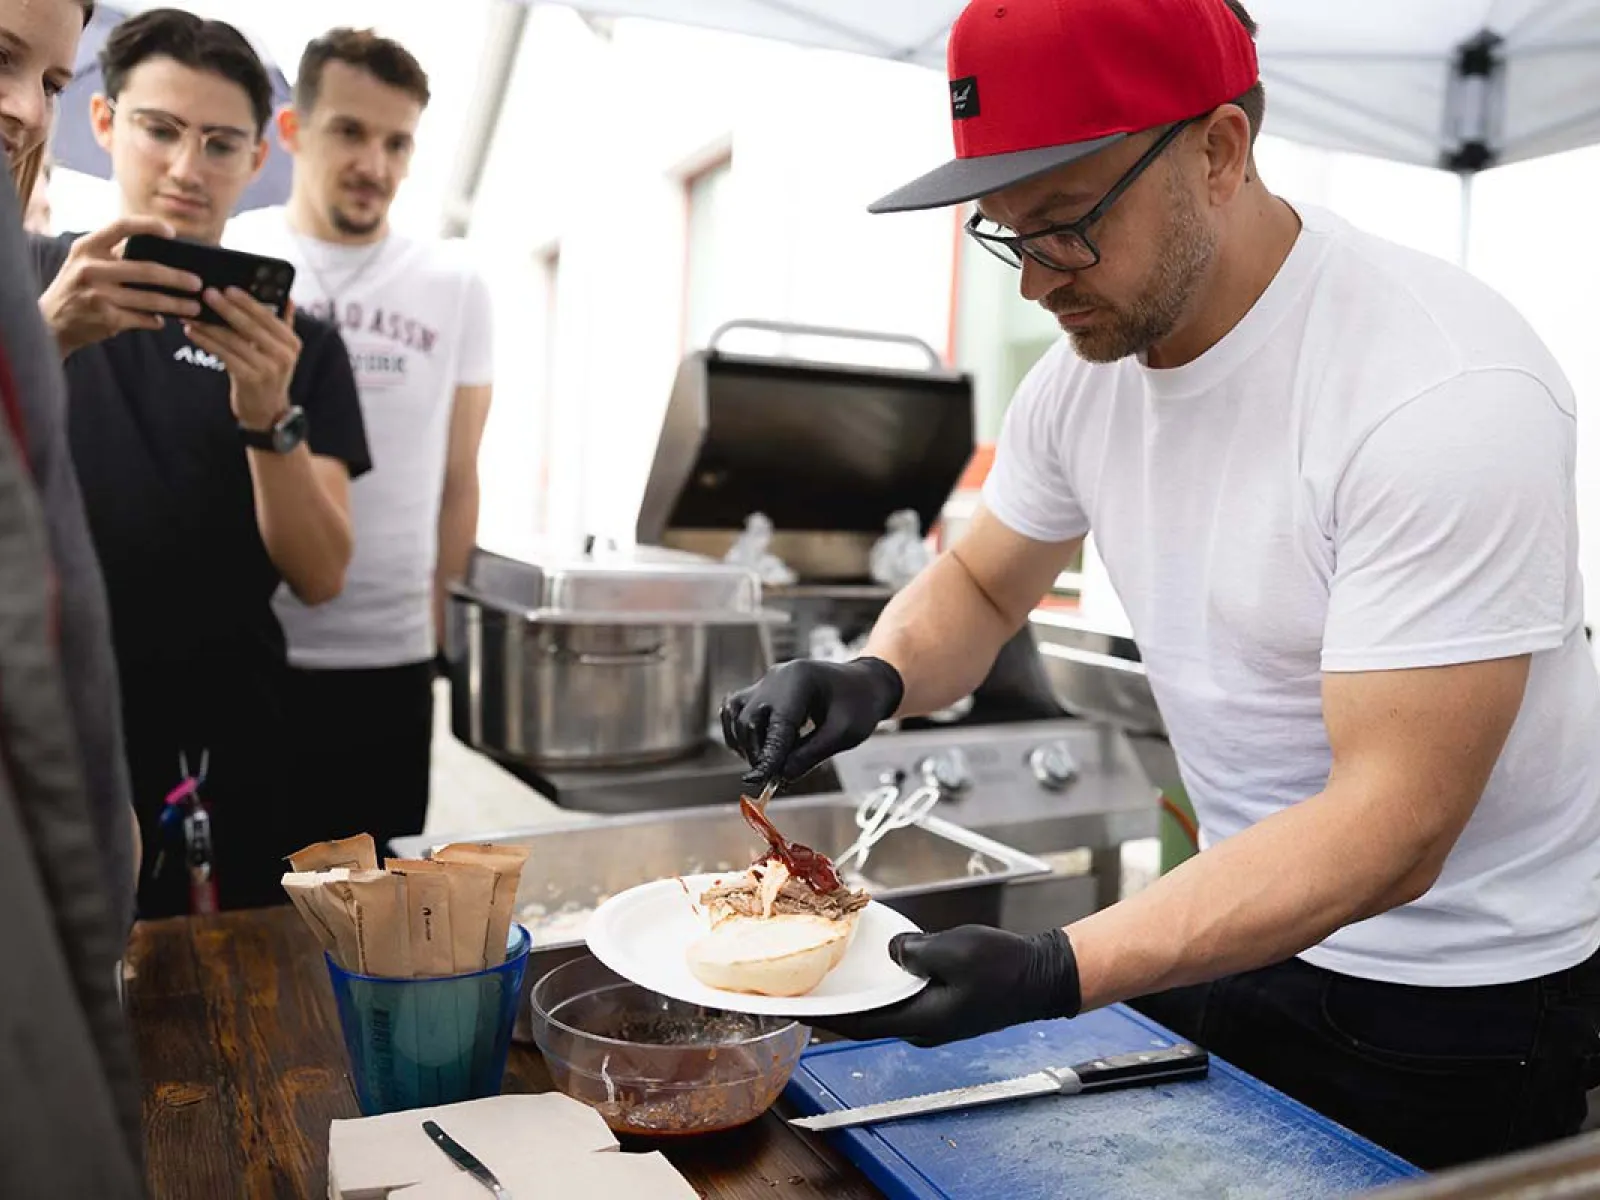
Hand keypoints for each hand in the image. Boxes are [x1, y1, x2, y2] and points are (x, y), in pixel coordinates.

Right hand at [40, 216, 202, 356]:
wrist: (50, 321)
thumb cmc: (78, 288)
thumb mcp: (86, 263)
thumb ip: (115, 256)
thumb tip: (165, 260)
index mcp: (87, 247)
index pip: (121, 226)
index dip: (149, 226)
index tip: (172, 232)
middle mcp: (91, 268)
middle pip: (146, 269)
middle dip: (177, 278)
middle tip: (198, 283)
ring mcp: (98, 294)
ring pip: (150, 299)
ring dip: (177, 305)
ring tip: (195, 307)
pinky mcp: (106, 317)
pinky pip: (143, 318)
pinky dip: (156, 320)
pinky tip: (164, 320)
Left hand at [184, 290, 301, 431]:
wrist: (267, 410)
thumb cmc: (269, 375)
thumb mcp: (282, 350)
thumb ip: (283, 324)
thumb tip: (288, 297)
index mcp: (291, 343)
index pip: (268, 316)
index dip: (247, 301)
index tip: (228, 287)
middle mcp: (283, 355)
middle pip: (250, 326)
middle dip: (226, 308)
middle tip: (207, 294)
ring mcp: (267, 368)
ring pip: (233, 340)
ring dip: (210, 325)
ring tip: (192, 313)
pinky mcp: (249, 379)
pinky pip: (224, 355)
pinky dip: (206, 342)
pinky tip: (193, 332)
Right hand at [720, 656, 903, 787]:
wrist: (866, 683)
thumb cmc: (860, 704)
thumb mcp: (845, 733)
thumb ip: (811, 755)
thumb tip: (780, 777)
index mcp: (800, 680)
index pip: (777, 725)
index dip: (767, 757)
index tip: (758, 781)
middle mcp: (777, 677)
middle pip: (749, 719)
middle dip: (757, 753)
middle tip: (773, 776)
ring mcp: (767, 682)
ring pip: (737, 715)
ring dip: (746, 743)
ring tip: (768, 762)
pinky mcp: (762, 690)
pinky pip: (737, 710)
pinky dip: (741, 732)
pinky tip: (757, 749)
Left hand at [813, 925, 1081, 1047]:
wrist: (1043, 976)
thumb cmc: (1006, 968)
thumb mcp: (954, 950)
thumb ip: (914, 952)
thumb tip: (893, 952)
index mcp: (920, 1021)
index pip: (857, 1023)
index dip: (821, 1014)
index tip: (791, 1006)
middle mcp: (922, 1027)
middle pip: (865, 1018)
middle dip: (834, 1004)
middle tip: (801, 986)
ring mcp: (933, 1020)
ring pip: (884, 1007)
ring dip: (859, 994)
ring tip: (828, 975)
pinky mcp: (942, 1007)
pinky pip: (902, 997)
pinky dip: (883, 985)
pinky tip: (874, 966)